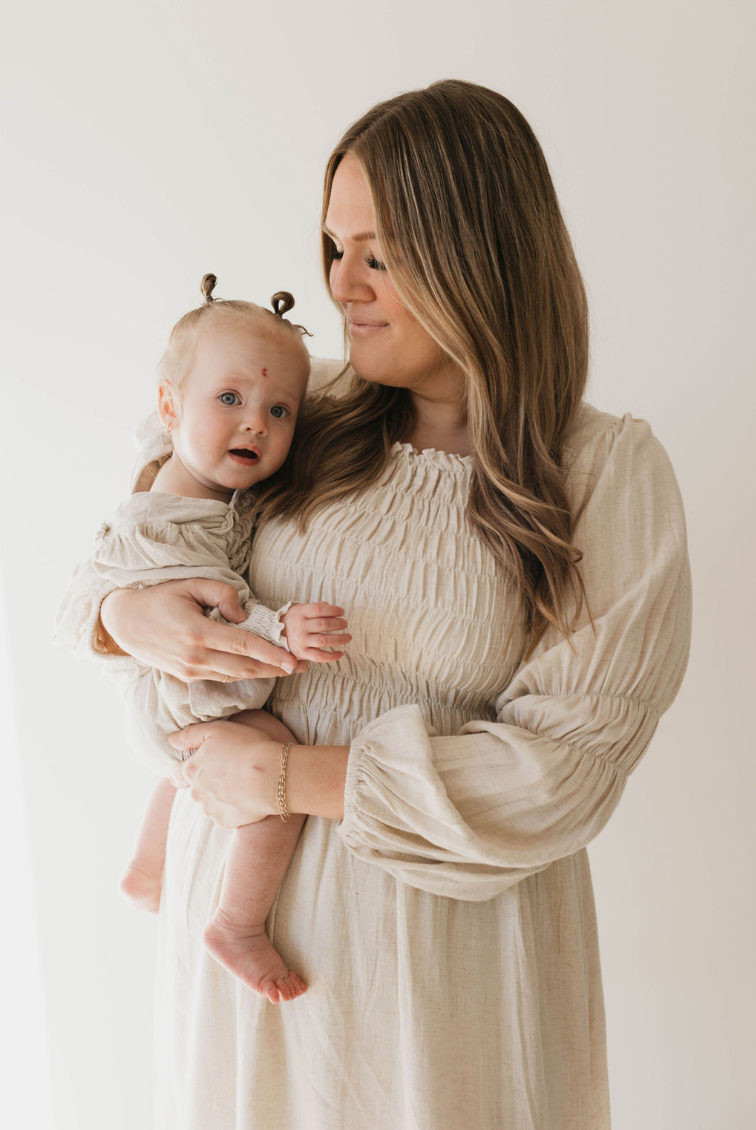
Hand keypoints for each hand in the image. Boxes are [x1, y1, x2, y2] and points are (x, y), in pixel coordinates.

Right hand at [100, 580, 306, 680]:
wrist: (125, 622)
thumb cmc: (160, 598)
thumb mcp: (191, 585)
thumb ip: (222, 596)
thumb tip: (245, 616)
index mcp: (196, 633)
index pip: (242, 646)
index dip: (270, 654)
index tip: (292, 660)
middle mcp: (194, 657)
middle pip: (244, 667)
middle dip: (275, 668)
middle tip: (301, 666)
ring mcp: (190, 670)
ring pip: (235, 675)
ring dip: (262, 673)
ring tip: (287, 669)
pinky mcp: (187, 676)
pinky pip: (221, 676)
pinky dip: (243, 673)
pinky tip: (259, 668)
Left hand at [168, 720, 280, 826]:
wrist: (273, 776)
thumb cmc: (247, 747)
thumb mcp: (217, 730)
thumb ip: (190, 735)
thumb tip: (172, 740)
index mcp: (192, 771)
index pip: (175, 774)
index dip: (184, 770)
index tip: (200, 765)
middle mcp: (197, 793)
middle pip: (195, 789)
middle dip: (206, 781)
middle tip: (228, 769)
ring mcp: (211, 810)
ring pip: (209, 803)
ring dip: (219, 795)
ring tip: (240, 783)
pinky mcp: (227, 822)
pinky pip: (225, 815)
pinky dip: (232, 807)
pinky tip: (246, 796)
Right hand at [281, 602, 350, 661]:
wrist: (276, 635)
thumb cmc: (294, 620)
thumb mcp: (301, 609)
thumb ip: (316, 607)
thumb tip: (331, 607)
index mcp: (300, 613)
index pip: (319, 610)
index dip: (333, 610)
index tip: (341, 612)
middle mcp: (299, 627)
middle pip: (323, 624)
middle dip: (339, 624)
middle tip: (345, 624)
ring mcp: (300, 641)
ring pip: (324, 640)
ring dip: (340, 639)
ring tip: (348, 637)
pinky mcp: (302, 653)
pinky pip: (319, 656)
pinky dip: (332, 656)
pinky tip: (341, 653)